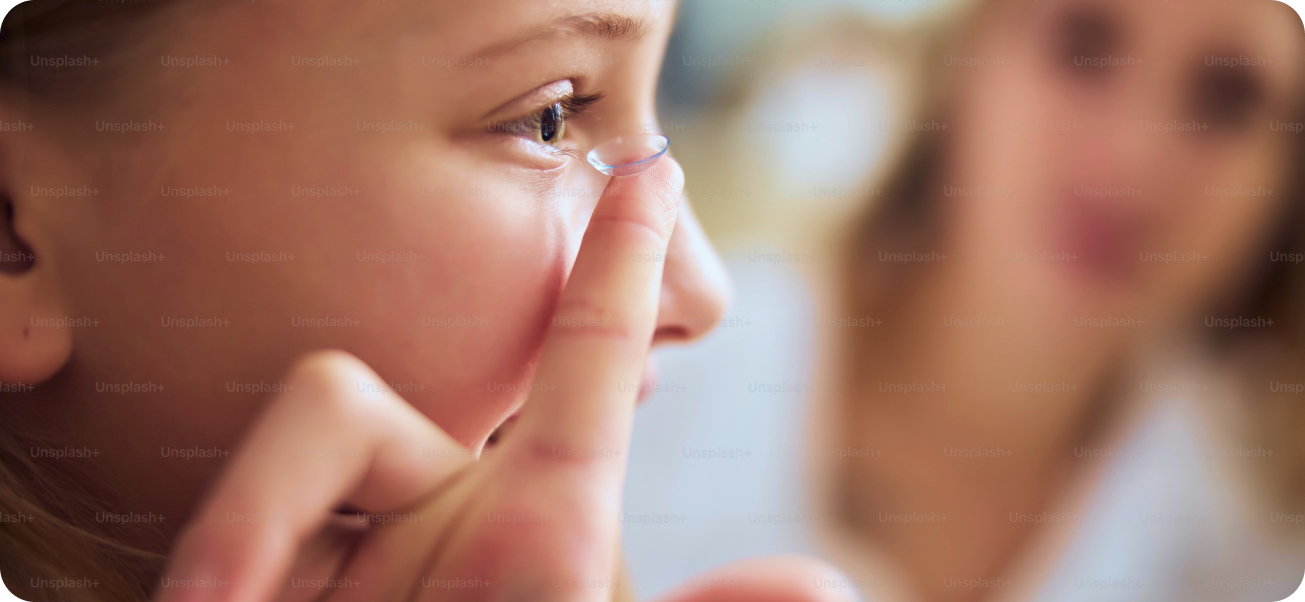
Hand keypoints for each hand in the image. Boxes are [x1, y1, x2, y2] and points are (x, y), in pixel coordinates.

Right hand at [154, 157, 848, 601]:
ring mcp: (356, 527)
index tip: (656, 173)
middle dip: (261, 509)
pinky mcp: (267, 555)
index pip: (585, 358)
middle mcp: (441, 500)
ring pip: (277, 453)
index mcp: (541, 520)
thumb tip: (822, 580)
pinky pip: (220, 523)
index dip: (618, 261)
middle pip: (342, 403)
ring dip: (228, 550)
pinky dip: (210, 569)